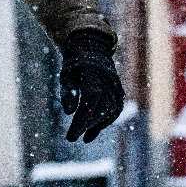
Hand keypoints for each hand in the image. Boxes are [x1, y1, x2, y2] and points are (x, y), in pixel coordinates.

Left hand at [58, 29, 123, 143]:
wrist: (93, 49)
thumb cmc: (75, 64)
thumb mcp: (66, 76)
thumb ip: (68, 93)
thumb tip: (69, 112)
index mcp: (93, 76)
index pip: (89, 102)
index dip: (81, 120)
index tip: (70, 136)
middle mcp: (108, 82)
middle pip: (100, 110)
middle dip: (86, 126)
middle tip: (71, 136)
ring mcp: (116, 87)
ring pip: (110, 113)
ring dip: (96, 127)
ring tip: (83, 137)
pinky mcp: (118, 93)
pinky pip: (114, 111)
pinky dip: (104, 123)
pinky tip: (91, 134)